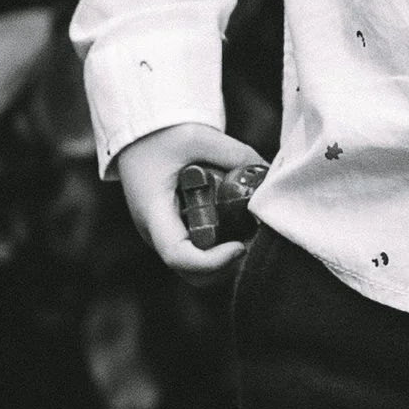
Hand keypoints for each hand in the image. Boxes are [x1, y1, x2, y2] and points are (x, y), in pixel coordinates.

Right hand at [115, 121, 269, 285]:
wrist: (138, 135)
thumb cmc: (161, 135)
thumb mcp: (199, 137)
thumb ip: (236, 155)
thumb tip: (270, 175)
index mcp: (153, 213)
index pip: (178, 256)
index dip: (212, 261)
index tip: (240, 245)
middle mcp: (156, 233)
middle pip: (192, 273)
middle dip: (226, 264)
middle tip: (251, 236)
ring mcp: (165, 236)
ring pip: (197, 269)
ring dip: (225, 257)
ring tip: (245, 227)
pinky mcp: (175, 232)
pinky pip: (199, 253)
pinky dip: (220, 247)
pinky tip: (236, 221)